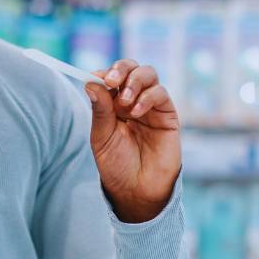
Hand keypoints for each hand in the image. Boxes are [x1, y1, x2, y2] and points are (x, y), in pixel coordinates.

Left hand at [85, 60, 182, 223]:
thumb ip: (100, 110)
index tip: (96, 77)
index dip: (104, 73)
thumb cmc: (117, 165)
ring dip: (134, 81)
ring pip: (148, 74)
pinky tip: (136, 113)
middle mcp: (132, 100)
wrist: (137, 190)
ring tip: (124, 101)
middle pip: (131, 68)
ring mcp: (151, 106)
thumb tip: (91, 82)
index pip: (111, 76)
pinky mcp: (167, 115)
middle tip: (112, 81)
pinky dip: (147, 97)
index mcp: (113, 103)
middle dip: (121, 69)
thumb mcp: (102, 137)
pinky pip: (160, 93)